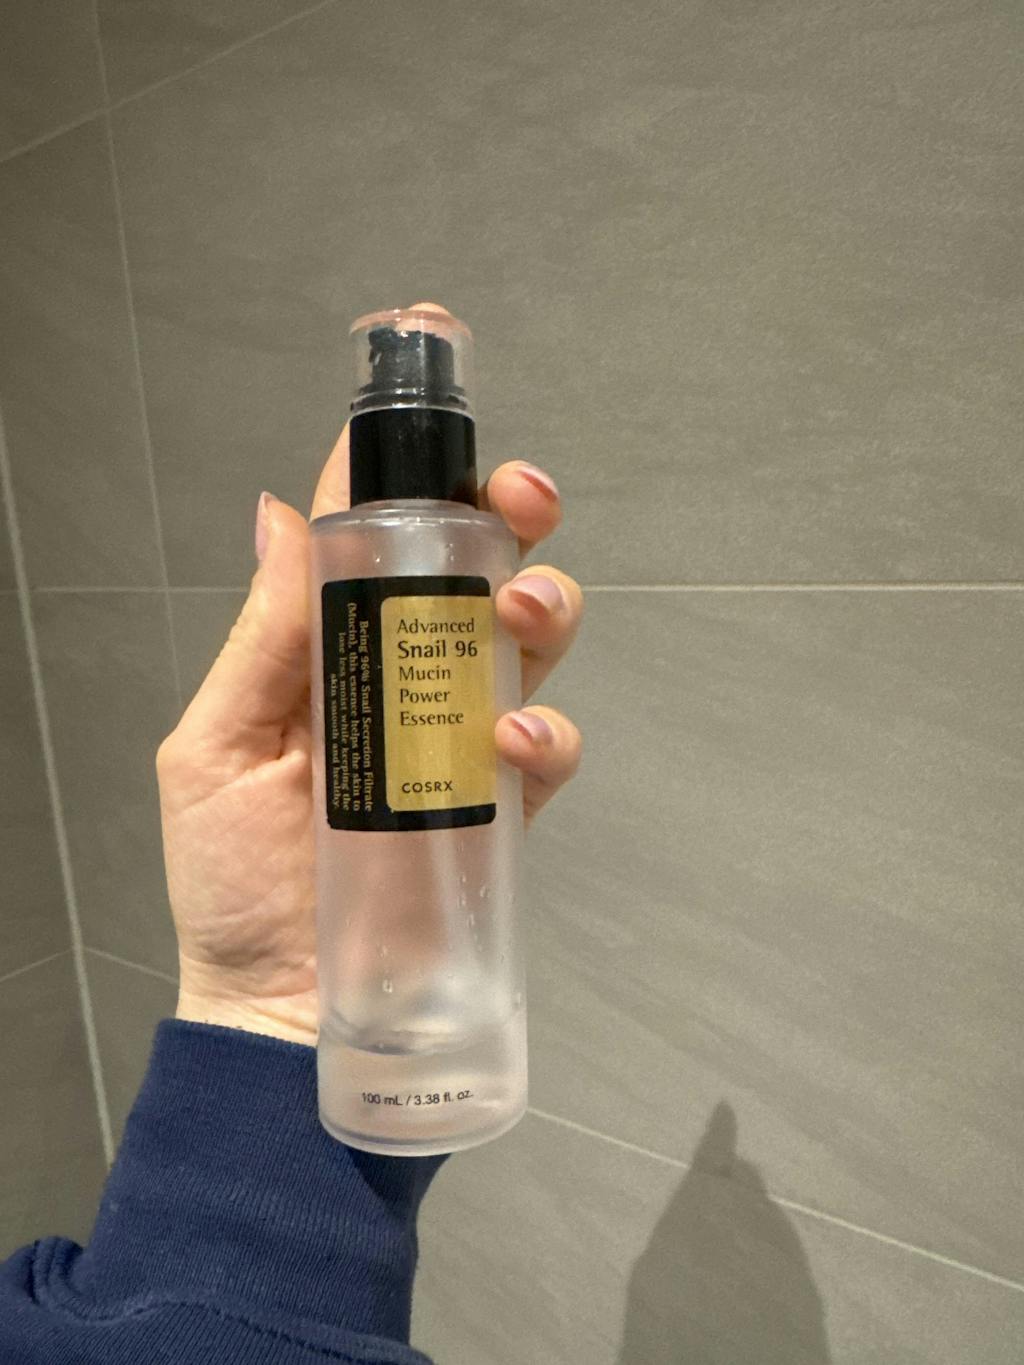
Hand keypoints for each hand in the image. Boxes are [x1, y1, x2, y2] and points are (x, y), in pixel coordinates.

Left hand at [157, 309, 582, 1045]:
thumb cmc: (231, 880)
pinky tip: (510, 742)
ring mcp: (460, 740)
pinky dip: (546, 732)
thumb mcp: (218, 747)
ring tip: (520, 612)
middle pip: (477, 570)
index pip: (375, 541)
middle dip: (508, 514)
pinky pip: (548, 749)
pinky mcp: (501, 807)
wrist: (280, 1002)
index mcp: (333, 651)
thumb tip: (276, 511)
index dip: (403, 471)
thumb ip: (262, 637)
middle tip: (517, 495)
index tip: (424, 403)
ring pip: (530, 640)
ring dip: (544, 604)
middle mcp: (406, 678)